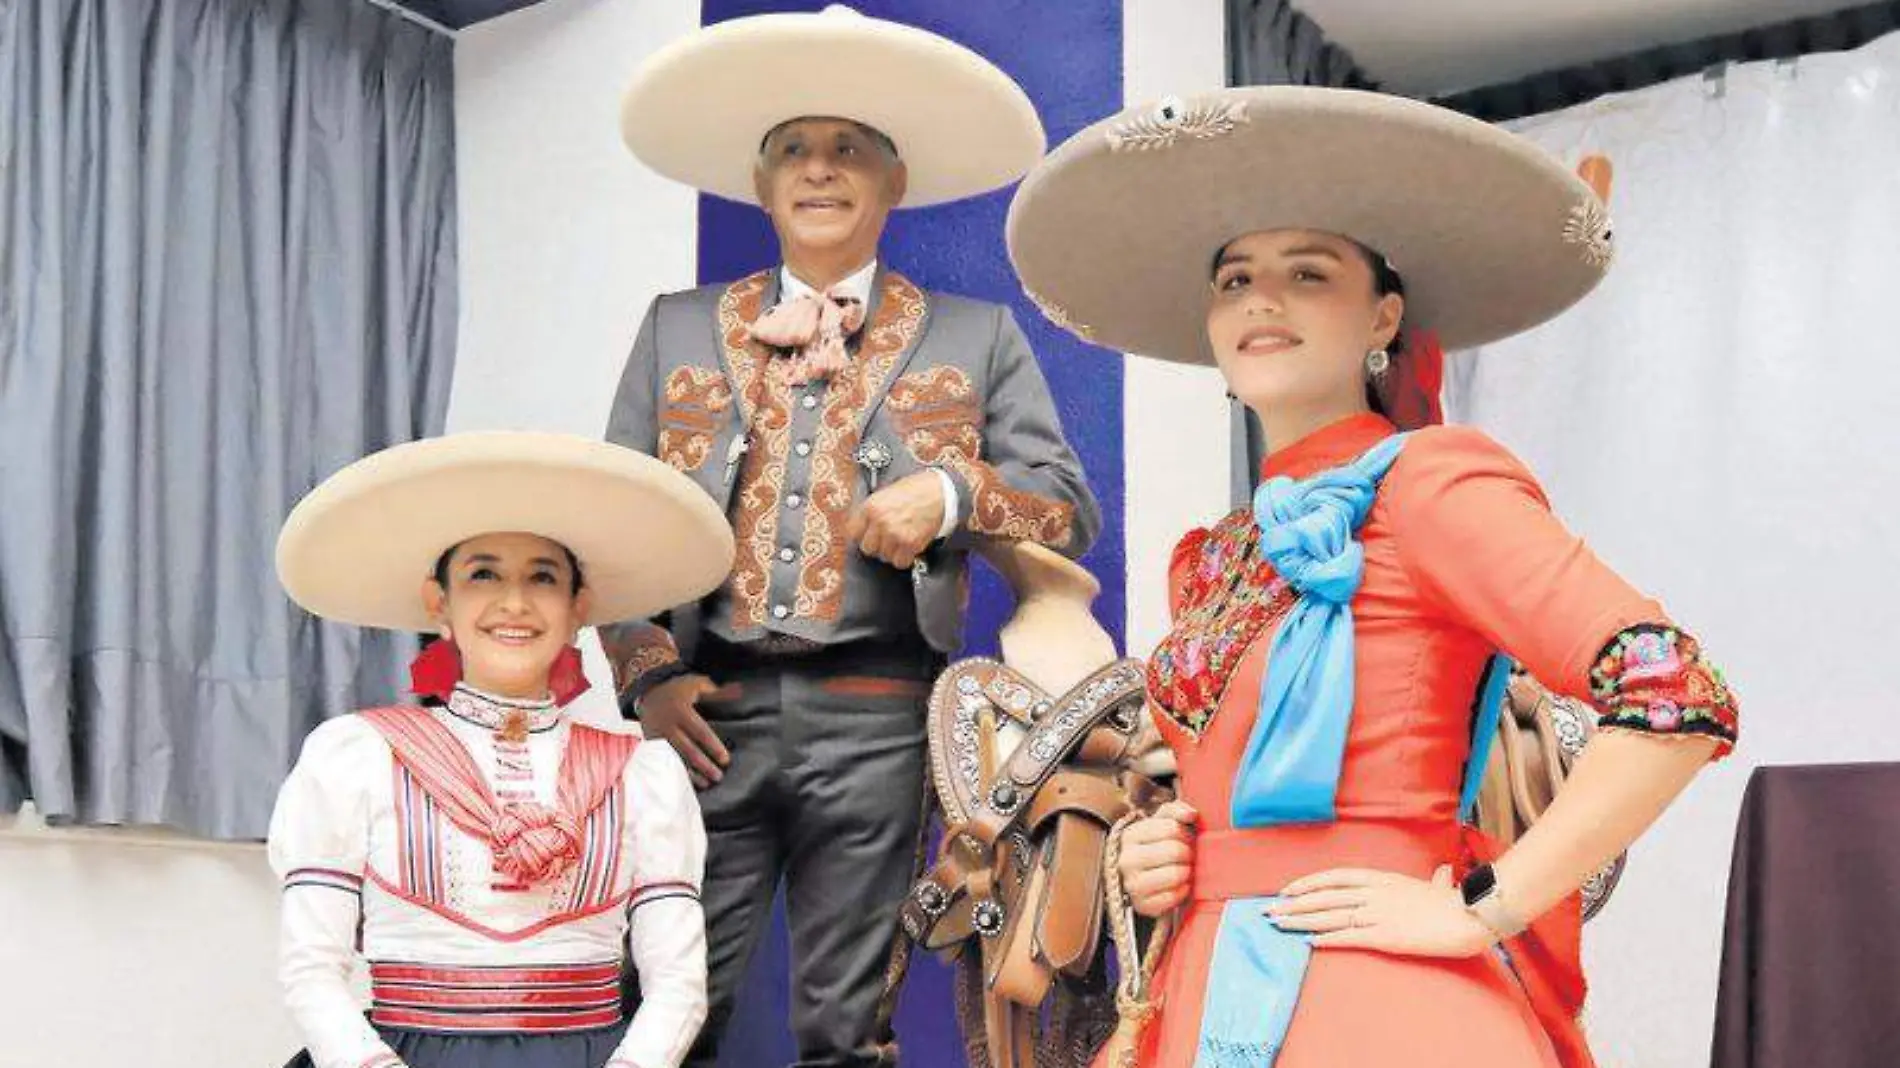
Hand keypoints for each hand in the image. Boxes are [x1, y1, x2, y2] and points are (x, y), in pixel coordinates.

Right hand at [638, 674, 731, 788]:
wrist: (648, 692)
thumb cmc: (679, 689)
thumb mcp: (697, 685)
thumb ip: (718, 693)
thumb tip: (740, 692)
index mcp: (681, 710)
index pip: (700, 732)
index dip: (713, 747)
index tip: (725, 760)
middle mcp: (668, 725)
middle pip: (687, 749)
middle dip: (703, 765)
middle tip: (718, 776)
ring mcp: (657, 736)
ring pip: (675, 758)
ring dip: (691, 773)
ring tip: (706, 784)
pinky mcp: (652, 744)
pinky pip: (665, 761)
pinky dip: (677, 772)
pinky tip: (689, 781)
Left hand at [844, 471, 944, 569]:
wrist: (940, 493)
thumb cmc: (915, 490)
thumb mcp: (886, 493)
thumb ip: (872, 510)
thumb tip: (862, 528)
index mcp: (871, 506)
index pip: (852, 532)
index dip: (861, 536)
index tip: (867, 536)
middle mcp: (880, 521)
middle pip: (867, 548)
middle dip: (877, 545)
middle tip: (887, 539)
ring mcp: (894, 534)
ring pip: (884, 557)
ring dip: (892, 552)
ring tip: (901, 540)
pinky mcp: (910, 544)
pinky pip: (900, 562)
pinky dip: (905, 558)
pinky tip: (909, 547)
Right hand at [1118, 801, 1198, 916]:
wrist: (1139, 879)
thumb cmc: (1155, 847)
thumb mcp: (1160, 823)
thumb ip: (1175, 810)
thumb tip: (1191, 814)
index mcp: (1129, 835)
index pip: (1171, 828)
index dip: (1185, 833)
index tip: (1184, 838)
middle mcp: (1126, 860)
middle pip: (1175, 850)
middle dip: (1188, 853)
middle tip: (1187, 855)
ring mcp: (1132, 885)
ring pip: (1176, 874)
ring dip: (1187, 872)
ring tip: (1184, 869)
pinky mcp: (1143, 906)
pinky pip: (1175, 897)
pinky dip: (1184, 891)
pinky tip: (1179, 885)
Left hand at [1268, 865, 1495, 957]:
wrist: (1470, 915)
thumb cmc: (1457, 902)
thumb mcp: (1438, 886)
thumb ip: (1434, 880)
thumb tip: (1442, 872)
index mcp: (1382, 879)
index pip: (1335, 877)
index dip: (1308, 883)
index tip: (1287, 890)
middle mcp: (1374, 893)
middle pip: (1324, 896)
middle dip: (1294, 904)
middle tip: (1268, 910)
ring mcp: (1378, 914)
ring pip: (1330, 915)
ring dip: (1301, 920)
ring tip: (1278, 924)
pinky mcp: (1385, 936)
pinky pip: (1349, 937)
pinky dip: (1327, 939)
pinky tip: (1309, 942)